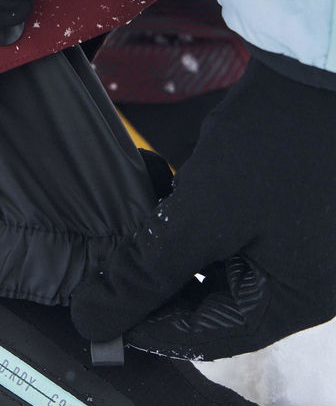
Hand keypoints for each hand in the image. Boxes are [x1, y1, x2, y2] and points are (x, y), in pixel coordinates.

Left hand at [71, 58, 335, 359]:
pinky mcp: (277, 203)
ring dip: (164, 240)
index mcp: (296, 296)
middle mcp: (300, 276)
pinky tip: (156, 180)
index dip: (152, 331)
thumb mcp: (202, 215)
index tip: (102, 318)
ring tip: (128, 217)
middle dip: (154, 279)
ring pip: (210, 259)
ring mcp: (291, 238)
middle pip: (212, 300)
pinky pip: (221, 225)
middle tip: (106, 266)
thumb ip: (147, 272)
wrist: (318, 68)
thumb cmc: (275, 146)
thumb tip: (93, 320)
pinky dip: (184, 210)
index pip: (214, 336)